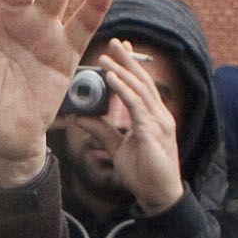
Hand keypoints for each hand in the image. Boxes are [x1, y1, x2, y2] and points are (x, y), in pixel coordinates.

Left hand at [68, 40, 185, 211]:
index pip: (142, 85)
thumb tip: (78, 117)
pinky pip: (136, 106)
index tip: (120, 49)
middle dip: (128, 60)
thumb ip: (101, 130)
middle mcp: (159, 115)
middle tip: (114, 41)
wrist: (159, 196)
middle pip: (142, 81)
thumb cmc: (143, 172)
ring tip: (106, 57)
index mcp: (153, 116)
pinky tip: (111, 79)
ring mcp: (158, 122)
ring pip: (139, 90)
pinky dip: (123, 90)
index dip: (131, 66)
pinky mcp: (152, 132)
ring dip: (121, 71)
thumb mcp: (117, 147)